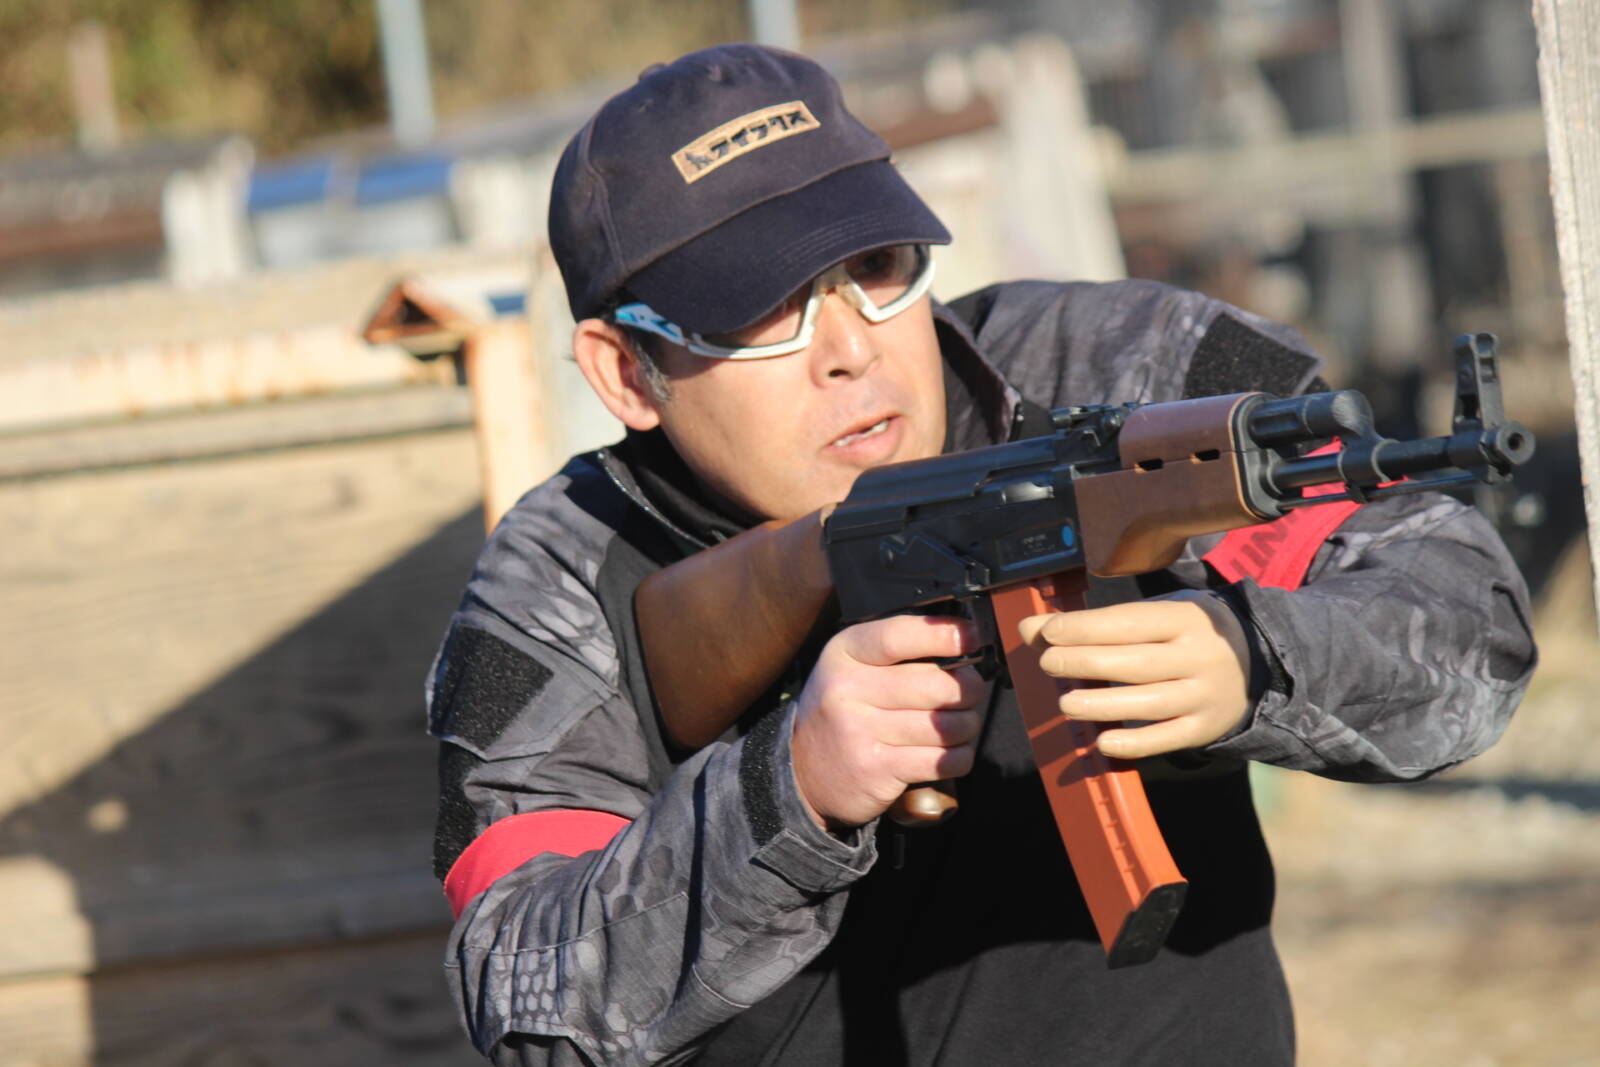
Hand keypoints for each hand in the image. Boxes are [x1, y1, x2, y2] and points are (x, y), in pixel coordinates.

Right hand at [790, 615, 987, 829]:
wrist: (803, 773)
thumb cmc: (844, 711)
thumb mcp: (853, 667)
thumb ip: (898, 650)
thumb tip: (963, 639)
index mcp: (845, 654)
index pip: (899, 636)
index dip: (943, 634)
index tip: (971, 636)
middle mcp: (848, 689)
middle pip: (935, 684)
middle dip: (968, 689)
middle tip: (970, 692)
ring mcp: (859, 732)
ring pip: (945, 725)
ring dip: (966, 726)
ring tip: (959, 724)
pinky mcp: (876, 770)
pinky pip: (942, 760)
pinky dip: (959, 756)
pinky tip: (950, 752)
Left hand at [1017, 590, 1251, 759]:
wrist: (1259, 661)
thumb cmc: (1186, 633)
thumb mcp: (1152, 615)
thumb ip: (1095, 623)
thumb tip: (1032, 628)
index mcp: (1185, 618)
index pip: (1129, 622)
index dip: (1087, 627)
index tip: (1049, 632)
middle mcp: (1199, 656)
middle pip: (1136, 662)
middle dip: (1086, 662)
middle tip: (1049, 663)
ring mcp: (1205, 694)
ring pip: (1149, 703)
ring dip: (1103, 705)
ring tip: (1066, 704)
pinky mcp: (1205, 727)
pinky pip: (1168, 738)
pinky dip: (1135, 744)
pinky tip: (1103, 742)